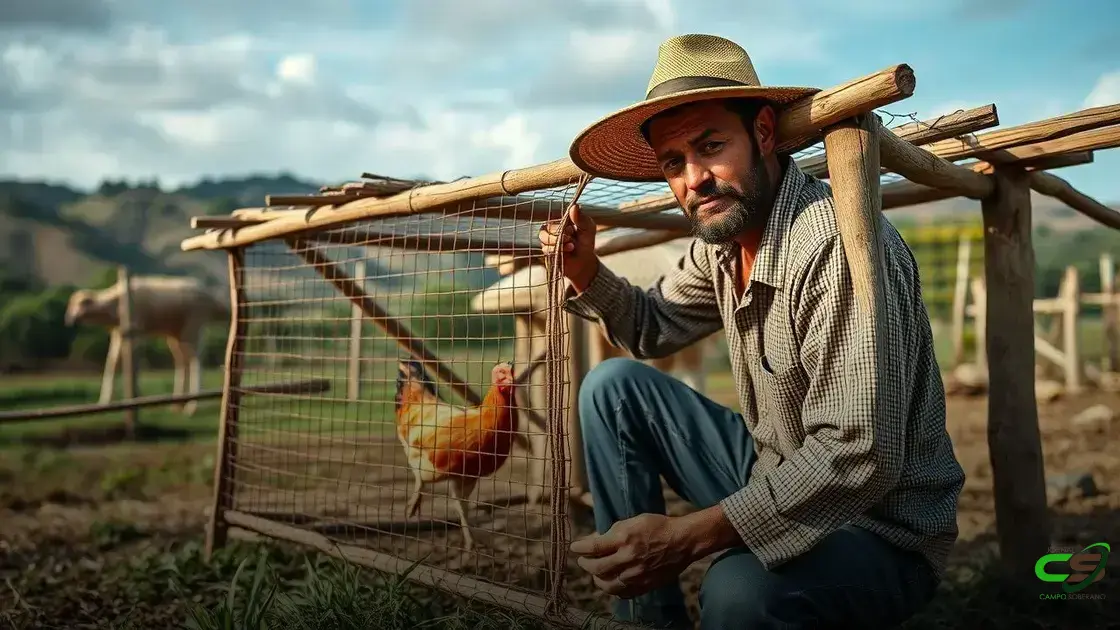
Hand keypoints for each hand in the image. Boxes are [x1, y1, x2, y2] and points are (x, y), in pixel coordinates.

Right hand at [538, 202, 599, 291]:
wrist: (585, 262)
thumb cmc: (586, 243)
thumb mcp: (588, 228)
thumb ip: (581, 218)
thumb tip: (574, 206)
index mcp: (560, 221)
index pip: (553, 215)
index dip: (562, 221)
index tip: (572, 227)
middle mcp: (552, 229)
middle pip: (547, 227)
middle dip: (559, 232)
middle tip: (571, 237)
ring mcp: (548, 241)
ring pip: (544, 237)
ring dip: (557, 240)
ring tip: (571, 245)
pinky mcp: (547, 252)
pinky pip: (546, 248)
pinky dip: (556, 249)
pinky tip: (568, 250)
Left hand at [569, 513, 693, 598]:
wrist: (682, 541)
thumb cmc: (658, 527)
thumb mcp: (633, 521)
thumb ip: (613, 532)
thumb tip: (596, 541)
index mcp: (624, 539)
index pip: (593, 547)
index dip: (580, 548)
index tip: (574, 547)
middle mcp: (629, 558)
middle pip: (597, 568)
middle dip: (586, 564)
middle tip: (583, 560)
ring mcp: (636, 575)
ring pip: (607, 584)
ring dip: (597, 579)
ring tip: (596, 573)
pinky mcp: (644, 585)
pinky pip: (622, 593)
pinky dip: (613, 588)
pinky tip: (611, 582)